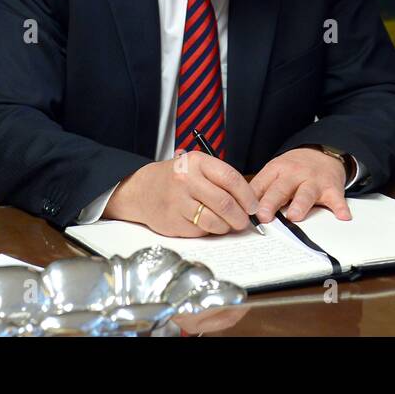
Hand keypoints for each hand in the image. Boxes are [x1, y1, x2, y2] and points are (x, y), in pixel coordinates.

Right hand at [103, 151, 259, 237]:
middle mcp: (186, 180)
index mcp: (196, 162)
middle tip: (244, 221)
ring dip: (226, 227)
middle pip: (225, 203)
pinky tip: (206, 224)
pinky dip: (209, 231)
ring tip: (227, 224)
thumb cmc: (176, 179)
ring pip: (215, 221)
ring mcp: (178, 202)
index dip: (247, 196)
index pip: (231, 178)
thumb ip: (219, 179)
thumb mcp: (196, 167)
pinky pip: (200, 231)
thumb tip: (248, 202)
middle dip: (240, 217)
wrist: (141, 190)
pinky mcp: (173, 221)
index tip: (253, 206)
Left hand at [250, 147, 349, 224]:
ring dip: (300, 205)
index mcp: (276, 169)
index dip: (252, 198)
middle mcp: (294, 174)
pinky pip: (337, 199)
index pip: (261, 184)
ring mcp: (313, 181)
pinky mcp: (331, 188)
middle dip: (271, 202)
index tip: (245, 212)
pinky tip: (342, 216)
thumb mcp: (275, 171)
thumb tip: (243, 211)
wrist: (323, 152)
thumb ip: (262, 189)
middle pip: (281, 188)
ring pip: (306, 193)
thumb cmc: (295, 168)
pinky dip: (340, 207)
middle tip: (264, 215)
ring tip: (295, 216)